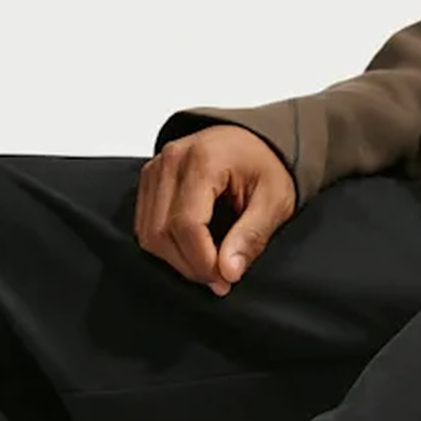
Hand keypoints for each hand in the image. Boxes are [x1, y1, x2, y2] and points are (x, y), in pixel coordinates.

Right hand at [137, 123, 296, 294]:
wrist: (256, 141)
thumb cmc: (266, 165)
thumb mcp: (275, 200)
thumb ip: (251, 236)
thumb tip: (228, 271)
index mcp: (204, 159)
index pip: (187, 223)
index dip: (202, 261)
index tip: (224, 280)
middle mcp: (172, 159)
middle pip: (161, 231)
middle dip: (189, 265)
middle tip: (219, 279)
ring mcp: (156, 167)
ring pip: (148, 232)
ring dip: (175, 259)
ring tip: (208, 266)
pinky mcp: (149, 179)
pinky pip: (145, 224)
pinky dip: (166, 245)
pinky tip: (193, 249)